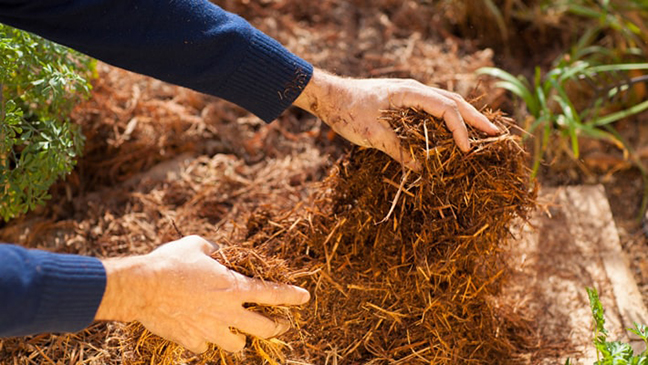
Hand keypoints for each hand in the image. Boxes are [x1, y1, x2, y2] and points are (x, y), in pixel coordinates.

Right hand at [95, 235, 309, 352]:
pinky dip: (206, 340)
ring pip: (238, 345)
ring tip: (236, 330)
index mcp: (234, 288)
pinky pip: (206, 347)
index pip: (272, 293)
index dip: (292, 296)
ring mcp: (210, 330)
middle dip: (276, 327)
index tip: (305, 298)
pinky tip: (201, 332)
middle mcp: (227, 313)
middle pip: (264, 328)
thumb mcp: (197, 245)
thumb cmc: (170, 262)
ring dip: (240, 338)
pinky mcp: (191, 341)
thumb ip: (215, 249)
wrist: (142, 287)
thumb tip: (219, 251)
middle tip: (279, 324)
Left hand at [293, 69, 500, 169]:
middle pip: (453, 101)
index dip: (459, 130)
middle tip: (496, 133)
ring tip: (483, 132)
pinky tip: (454, 132)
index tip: (466, 151)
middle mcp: (414, 90)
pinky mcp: (403, 102)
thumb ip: (399, 151)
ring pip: (445, 103)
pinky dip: (447, 120)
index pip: (445, 108)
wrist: (328, 96)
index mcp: (410, 92)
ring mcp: (410, 94)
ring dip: (464, 117)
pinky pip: (433, 109)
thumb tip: (424, 171)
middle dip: (475, 118)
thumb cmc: (348, 111)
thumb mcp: (372, 134)